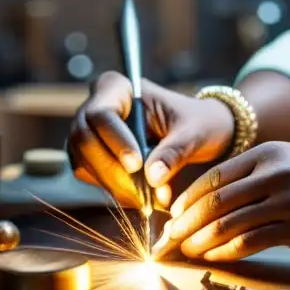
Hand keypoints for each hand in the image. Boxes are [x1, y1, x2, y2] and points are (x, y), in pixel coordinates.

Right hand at [67, 71, 234, 207]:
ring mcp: (90, 131)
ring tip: (148, 201)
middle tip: (143, 195)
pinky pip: (91, 176)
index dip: (116, 141)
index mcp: (120, 88)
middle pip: (85, 140)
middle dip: (113, 171)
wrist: (204, 133)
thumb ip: (174, 152)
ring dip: (114, 186)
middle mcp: (98, 106)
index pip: (102, 113)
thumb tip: (152, 178)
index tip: (138, 166)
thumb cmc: (199, 122)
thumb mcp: (194, 133)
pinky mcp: (93, 155)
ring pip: (85, 162)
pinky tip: (140, 198)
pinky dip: (114, 190)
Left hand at [157, 141, 289, 261]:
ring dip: (202, 240)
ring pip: (229, 222)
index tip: (173, 214)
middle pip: (216, 200)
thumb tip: (217, 199)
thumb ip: (258, 175)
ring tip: (188, 251)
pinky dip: (227, 252)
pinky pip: (252, 241)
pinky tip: (215, 258)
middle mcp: (275, 173)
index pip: (215, 176)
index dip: (188, 198)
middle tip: (170, 238)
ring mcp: (288, 200)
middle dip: (187, 222)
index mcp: (268, 154)